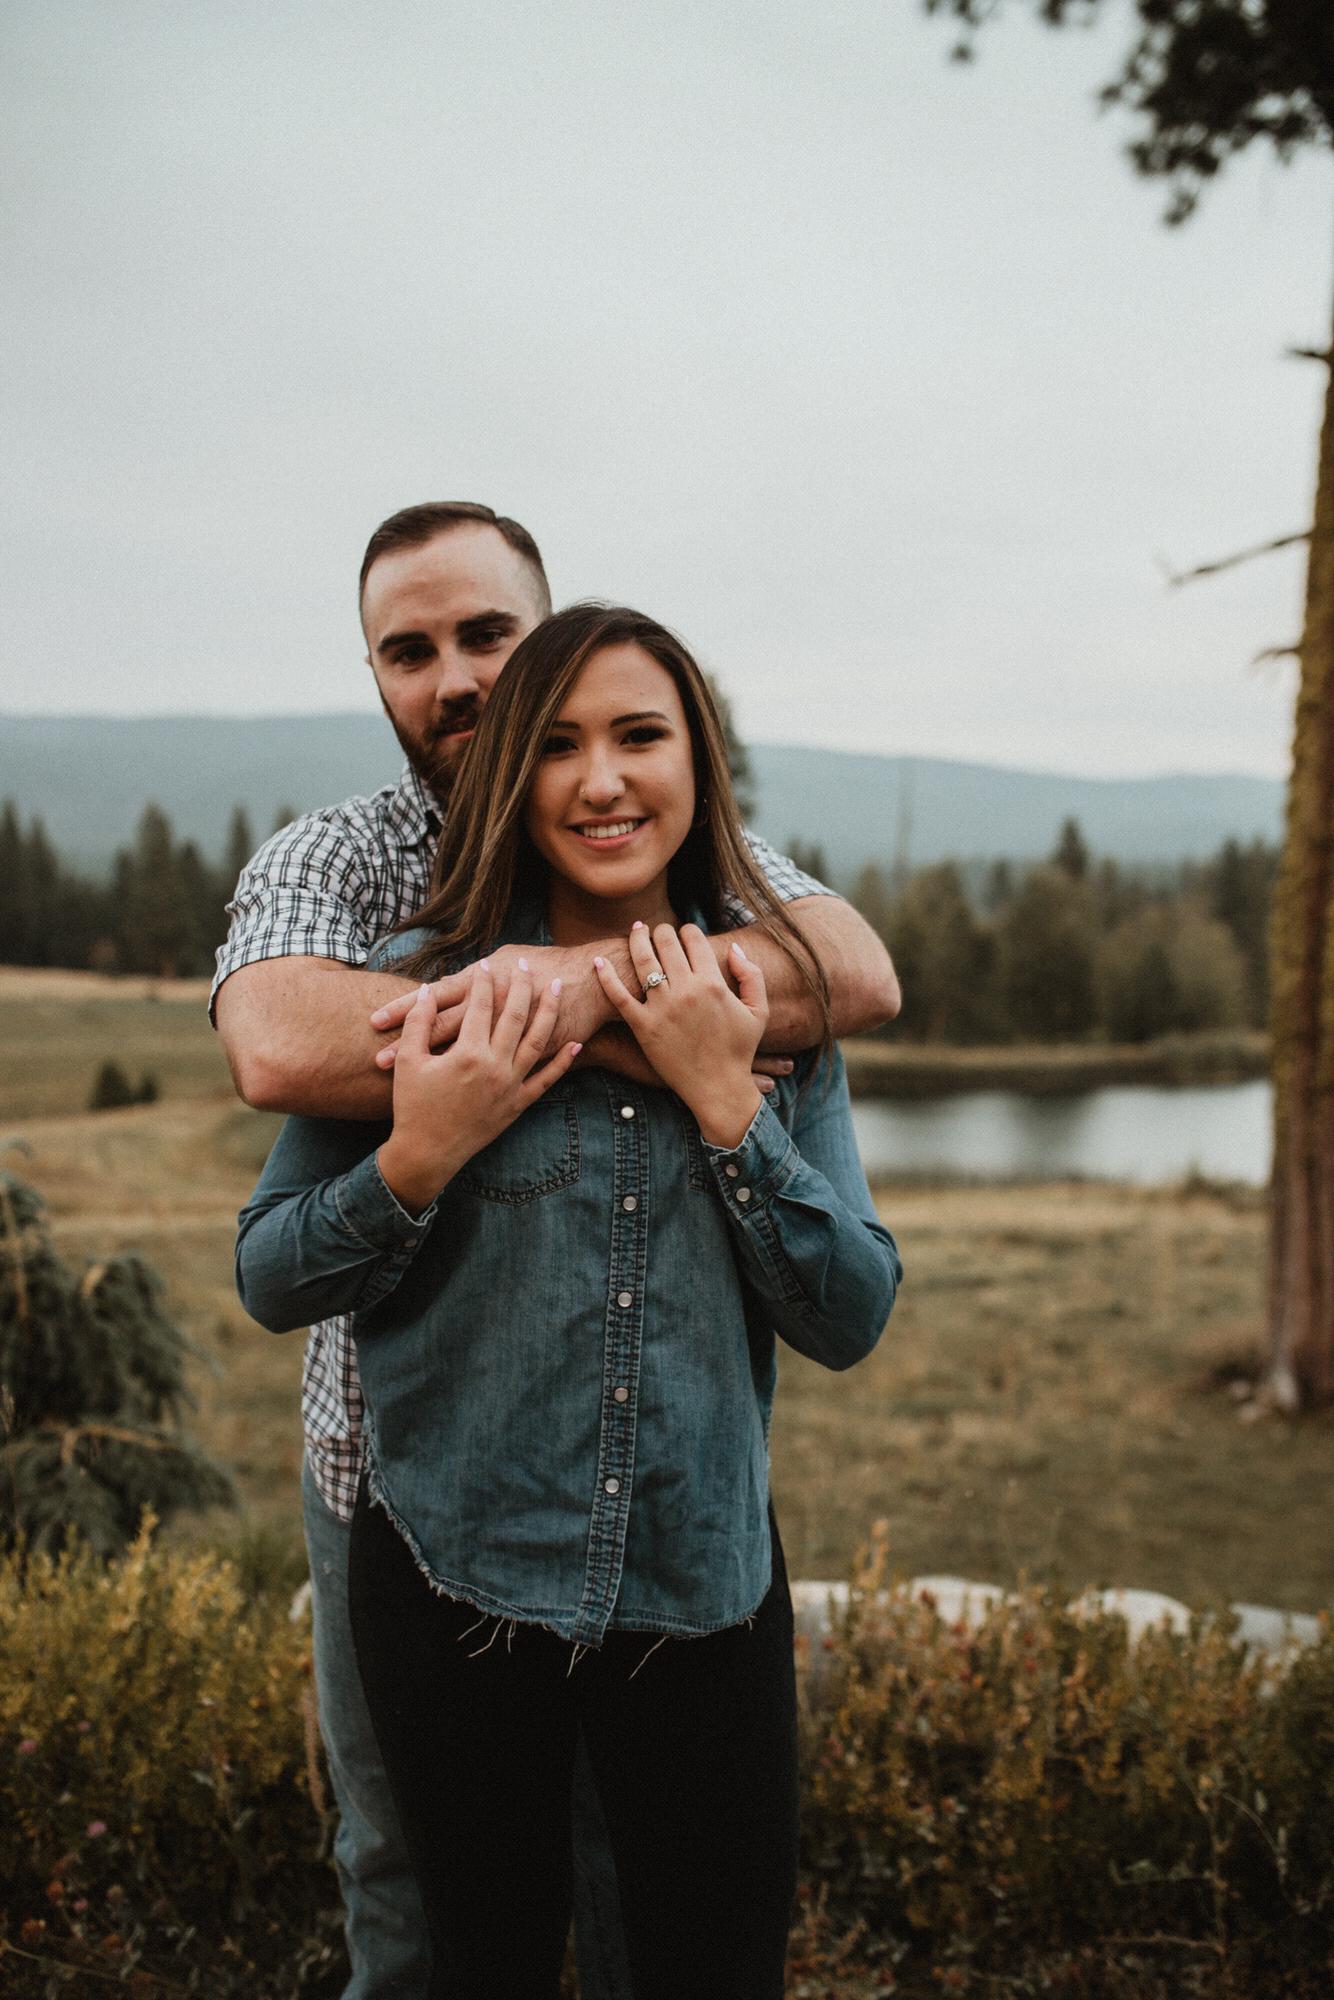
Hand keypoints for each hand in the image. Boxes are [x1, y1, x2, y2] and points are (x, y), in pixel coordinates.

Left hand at [370, 943, 618, 1070]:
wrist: (594, 980)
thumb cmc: (549, 964)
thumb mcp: (508, 958)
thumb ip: (477, 972)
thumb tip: (442, 981)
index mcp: (488, 995)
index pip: (437, 1003)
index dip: (406, 1010)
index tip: (375, 1022)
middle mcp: (495, 1028)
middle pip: (442, 1035)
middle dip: (408, 1047)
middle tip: (378, 1058)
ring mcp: (509, 1056)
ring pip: (461, 1062)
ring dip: (431, 1067)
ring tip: (400, 1077)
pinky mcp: (526, 1074)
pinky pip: (477, 1082)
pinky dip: (472, 1090)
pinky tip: (449, 1098)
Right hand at [376, 963, 580, 1213]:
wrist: (428, 1153)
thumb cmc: (413, 1107)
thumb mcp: (409, 1061)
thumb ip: (419, 1022)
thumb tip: (428, 990)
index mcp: (468, 1054)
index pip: (480, 1006)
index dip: (484, 981)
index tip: (488, 963)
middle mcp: (496, 1066)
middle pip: (515, 1015)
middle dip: (521, 986)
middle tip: (525, 964)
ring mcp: (511, 1085)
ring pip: (537, 1040)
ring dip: (549, 1012)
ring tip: (556, 988)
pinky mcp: (519, 1104)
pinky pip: (547, 1079)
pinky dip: (563, 1062)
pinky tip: (575, 1044)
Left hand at [593, 923, 766, 1147]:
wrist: (719, 1088)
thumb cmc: (740, 1050)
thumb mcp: (758, 1011)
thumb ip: (751, 975)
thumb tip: (732, 948)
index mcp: (713, 983)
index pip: (693, 938)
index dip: (688, 930)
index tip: (685, 934)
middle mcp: (686, 991)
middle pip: (665, 942)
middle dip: (661, 930)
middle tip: (658, 931)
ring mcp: (662, 1008)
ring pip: (642, 960)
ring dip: (636, 939)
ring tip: (636, 931)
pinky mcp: (643, 1027)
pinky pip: (618, 996)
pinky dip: (605, 976)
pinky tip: (598, 962)